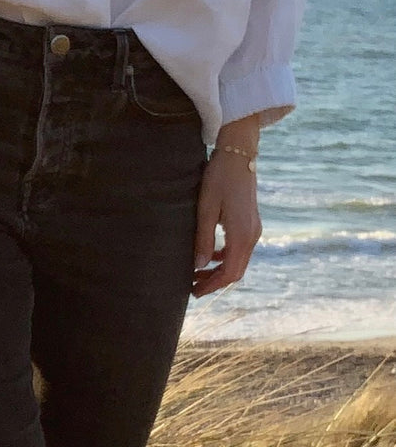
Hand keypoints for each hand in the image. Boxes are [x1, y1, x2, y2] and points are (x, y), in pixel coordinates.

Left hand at [191, 147, 261, 297]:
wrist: (238, 154)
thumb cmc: (219, 178)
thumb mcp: (206, 209)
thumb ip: (203, 239)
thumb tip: (199, 266)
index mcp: (242, 235)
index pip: (229, 272)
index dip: (212, 285)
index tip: (194, 291)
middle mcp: (252, 235)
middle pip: (236, 271)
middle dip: (215, 282)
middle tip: (193, 287)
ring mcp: (254, 229)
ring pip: (238, 261)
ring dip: (219, 270)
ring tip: (197, 273)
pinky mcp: (251, 223)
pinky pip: (239, 248)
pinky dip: (225, 257)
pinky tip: (209, 254)